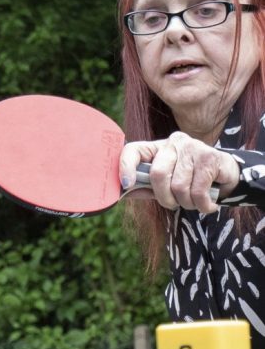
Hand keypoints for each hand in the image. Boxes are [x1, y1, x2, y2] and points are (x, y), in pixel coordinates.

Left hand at [119, 131, 239, 212]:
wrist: (225, 175)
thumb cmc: (188, 180)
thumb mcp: (163, 184)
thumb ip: (144, 187)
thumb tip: (122, 192)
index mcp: (156, 148)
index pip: (133, 150)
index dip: (125, 167)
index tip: (126, 184)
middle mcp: (172, 143)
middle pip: (157, 174)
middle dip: (164, 198)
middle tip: (173, 204)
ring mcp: (192, 147)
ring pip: (179, 186)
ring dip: (186, 203)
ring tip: (194, 201)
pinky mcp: (210, 157)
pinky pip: (198, 191)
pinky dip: (202, 205)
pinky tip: (207, 205)